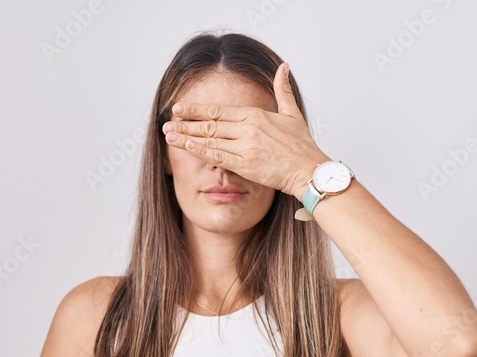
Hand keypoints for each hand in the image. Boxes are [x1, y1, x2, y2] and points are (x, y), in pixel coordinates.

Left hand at [161, 62, 330, 199]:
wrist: (309, 169)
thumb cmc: (302, 145)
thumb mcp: (292, 113)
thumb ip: (282, 90)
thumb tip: (284, 67)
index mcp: (256, 115)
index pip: (219, 110)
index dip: (197, 109)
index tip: (180, 108)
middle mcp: (248, 128)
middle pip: (210, 123)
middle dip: (186, 122)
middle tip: (168, 121)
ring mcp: (245, 146)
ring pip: (210, 139)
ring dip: (187, 137)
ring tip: (169, 135)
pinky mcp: (245, 164)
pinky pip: (218, 156)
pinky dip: (201, 150)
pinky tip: (187, 146)